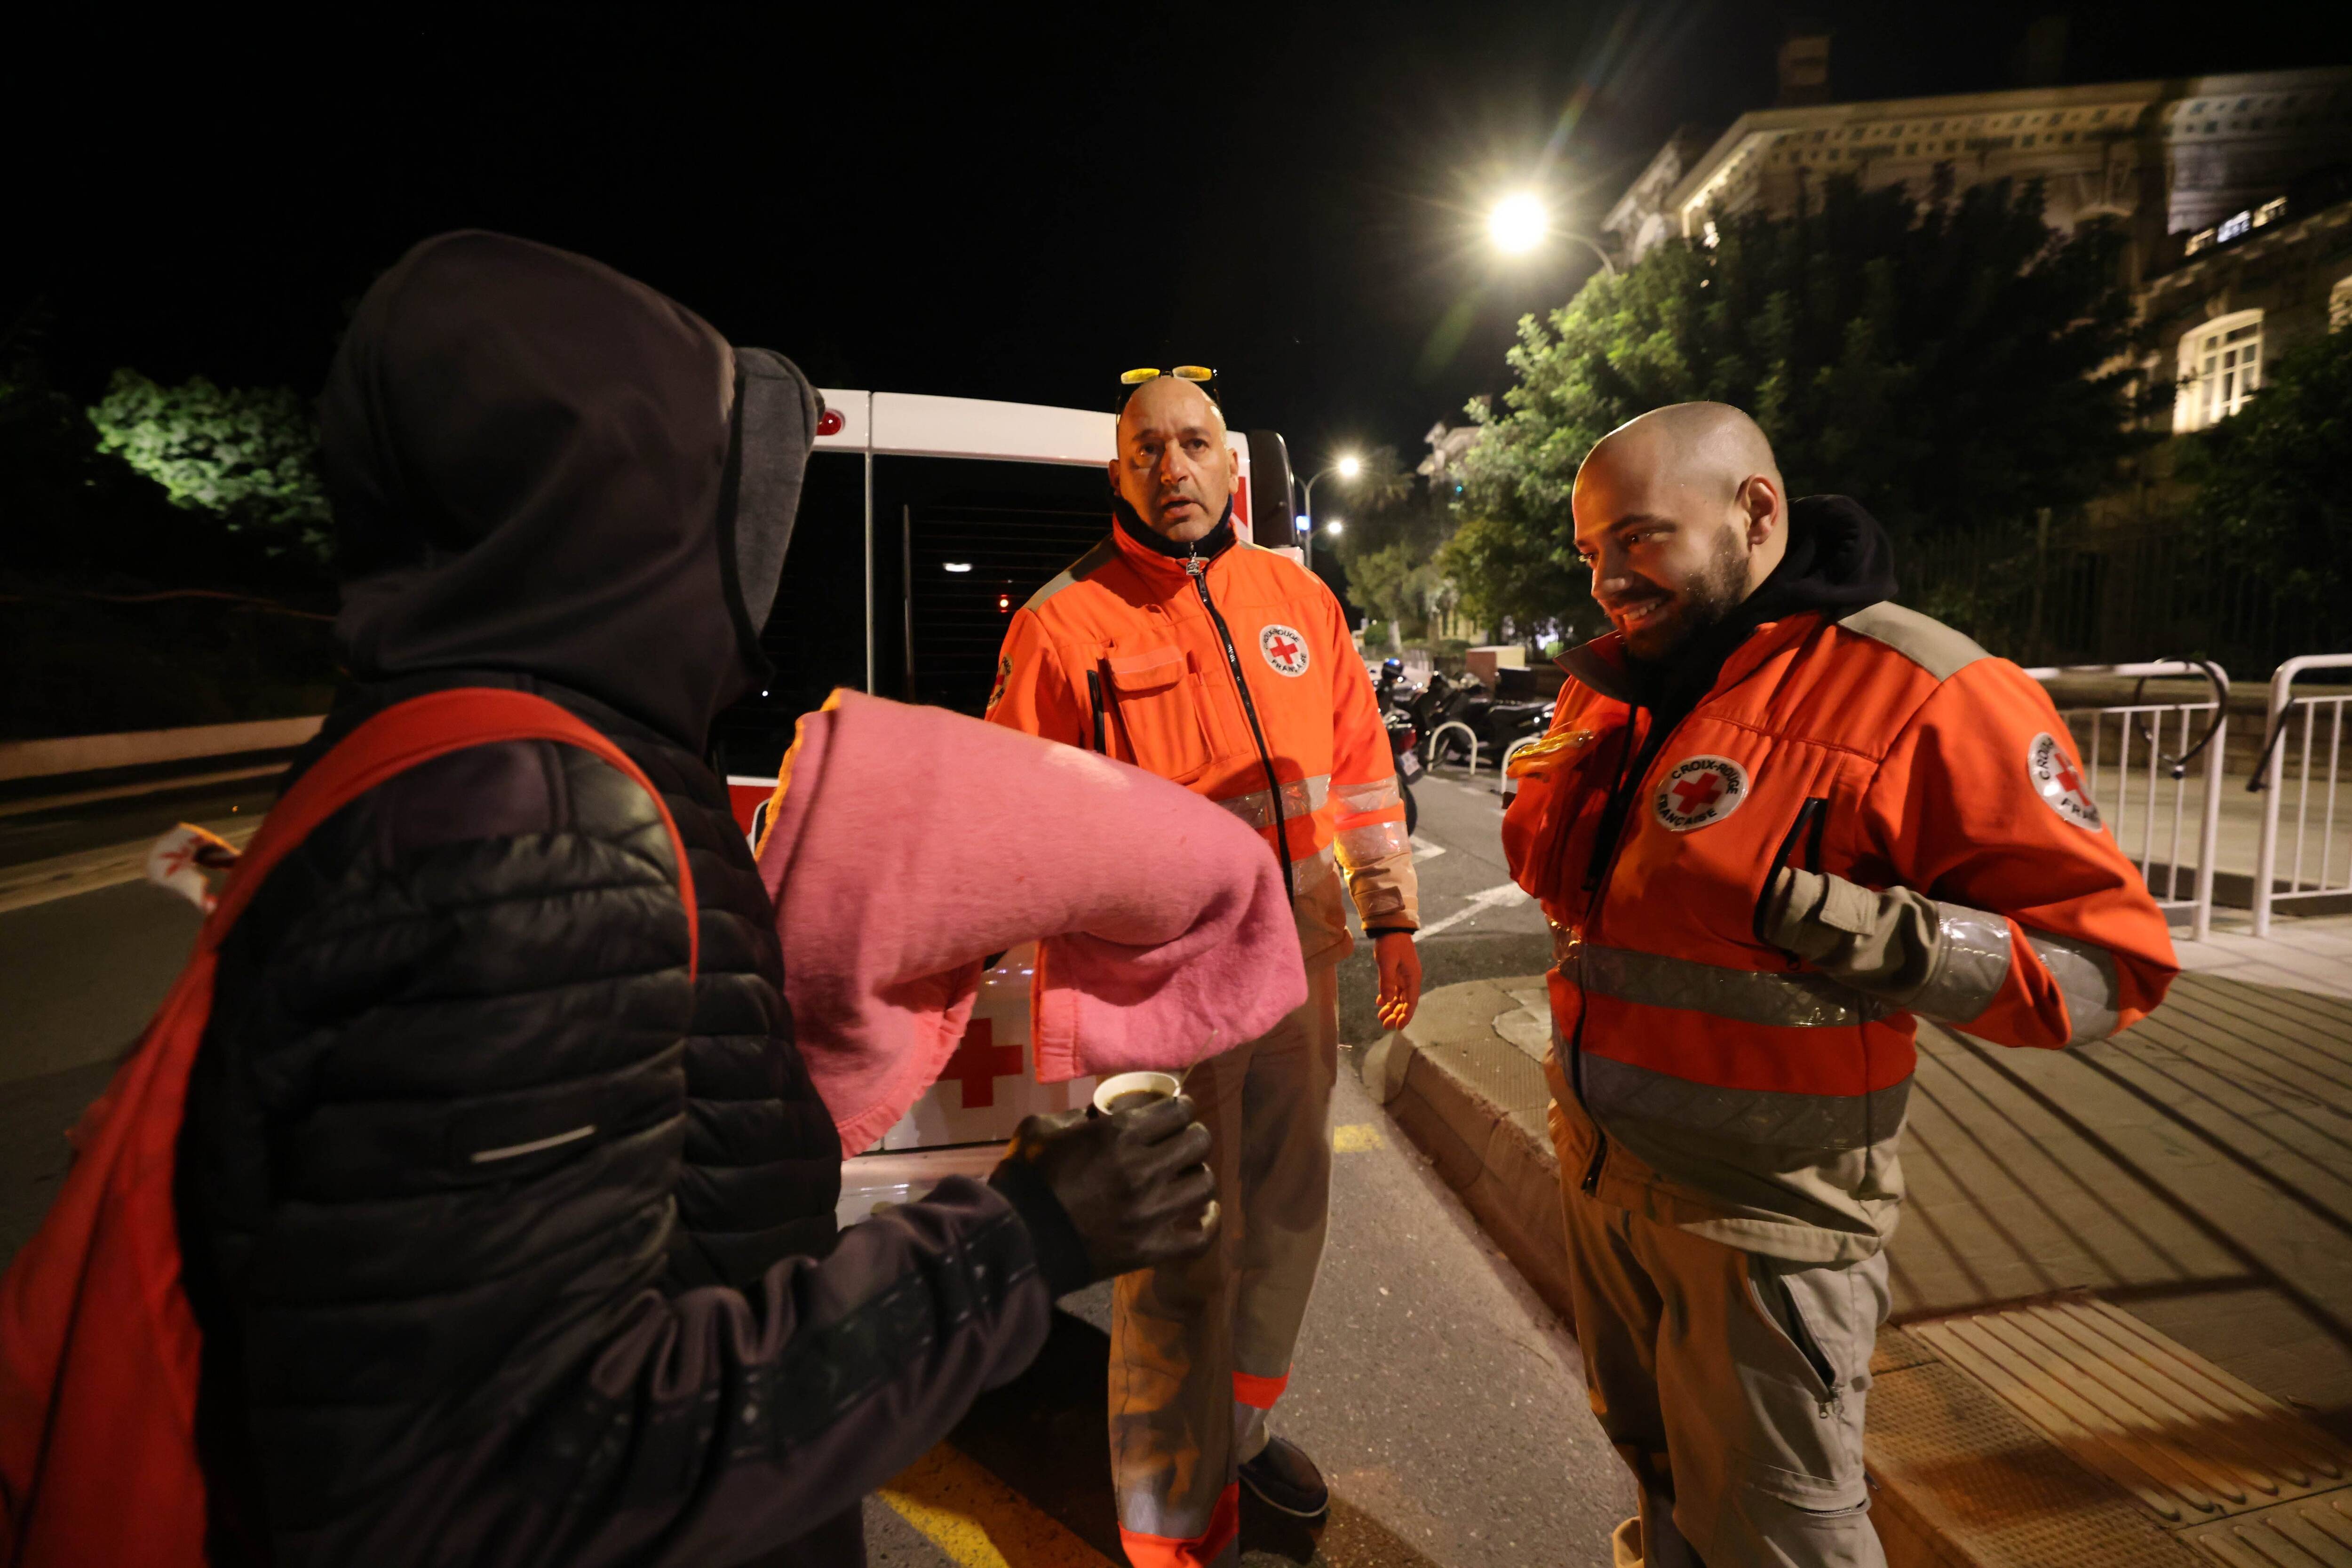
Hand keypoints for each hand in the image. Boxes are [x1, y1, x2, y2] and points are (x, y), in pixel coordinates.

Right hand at [997, 1096, 1217, 1280]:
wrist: (1015, 1242)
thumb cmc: (1025, 1179)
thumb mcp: (1040, 1129)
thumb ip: (1075, 1116)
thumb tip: (1098, 1116)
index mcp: (1118, 1134)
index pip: (1179, 1110)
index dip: (1182, 1107)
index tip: (1177, 1112)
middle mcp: (1143, 1169)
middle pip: (1199, 1141)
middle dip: (1192, 1136)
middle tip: (1179, 1142)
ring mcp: (1151, 1212)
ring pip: (1205, 1184)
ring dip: (1196, 1176)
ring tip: (1183, 1177)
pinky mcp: (1151, 1249)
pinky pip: (1200, 1236)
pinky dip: (1206, 1222)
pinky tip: (1201, 1212)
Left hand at [1374, 931, 1421, 1029]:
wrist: (1390, 927)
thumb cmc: (1391, 943)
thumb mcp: (1387, 962)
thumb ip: (1387, 981)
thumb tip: (1387, 1001)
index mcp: (1413, 977)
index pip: (1411, 1002)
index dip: (1405, 1016)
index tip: (1398, 1027)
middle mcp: (1410, 979)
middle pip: (1405, 1002)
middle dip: (1396, 1015)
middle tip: (1385, 1025)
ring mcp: (1404, 976)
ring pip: (1399, 997)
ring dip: (1391, 1008)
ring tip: (1381, 1018)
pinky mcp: (1396, 972)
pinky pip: (1394, 989)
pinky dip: (1388, 997)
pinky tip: (1380, 1003)